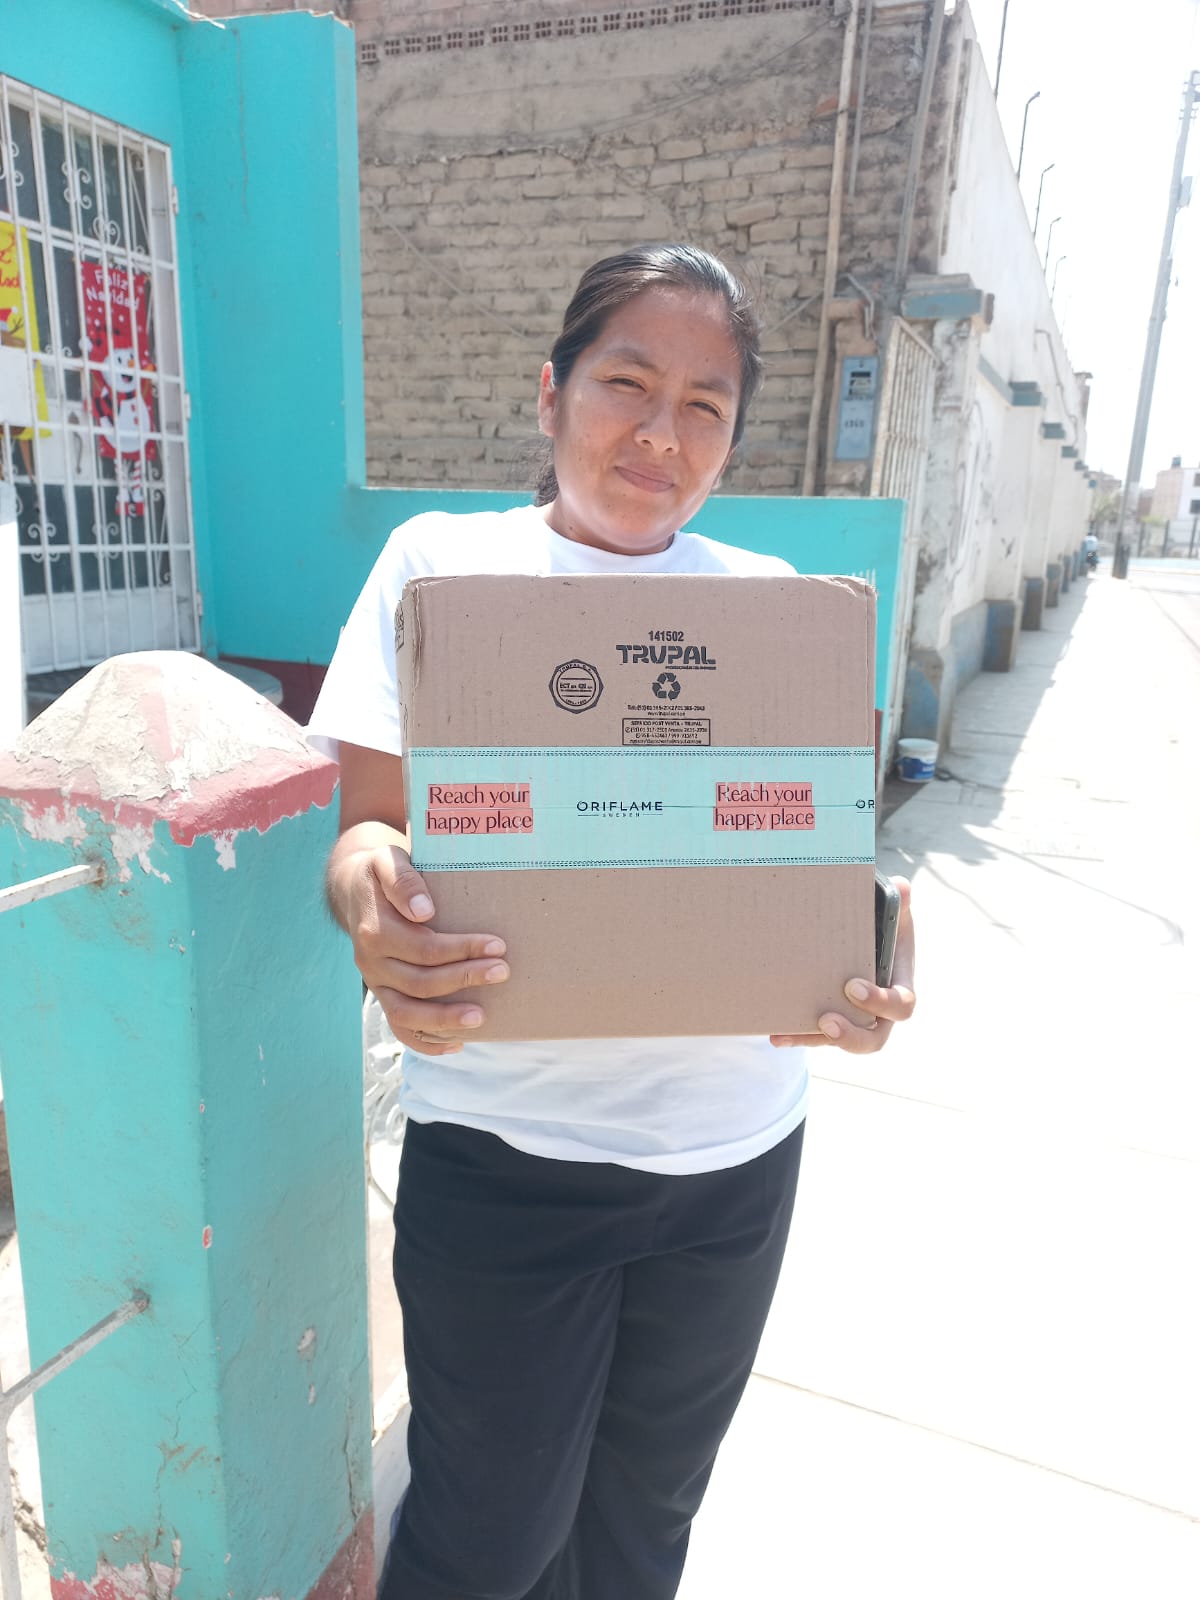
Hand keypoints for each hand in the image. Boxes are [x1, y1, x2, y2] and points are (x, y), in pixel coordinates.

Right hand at [341, 842, 508, 1056]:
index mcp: (374, 931)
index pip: (423, 948)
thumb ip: (403, 881)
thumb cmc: (381, 871)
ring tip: (481, 1017)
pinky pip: (399, 1027)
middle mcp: (371, 962)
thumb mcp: (387, 861)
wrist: (355, 888)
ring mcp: (375, 983)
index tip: (497, 945)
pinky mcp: (382, 994)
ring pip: (406, 1013)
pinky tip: (457, 1043)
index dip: (461, 950)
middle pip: (420, 982)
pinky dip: (425, 1041)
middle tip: (502, 971)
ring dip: (445, 1019)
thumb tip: (424, 910)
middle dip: (464, 979)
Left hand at [770, 875, 914, 1053]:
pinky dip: (797, 1035)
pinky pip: (815, 1035)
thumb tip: (902, 888)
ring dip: (813, 1039)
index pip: (900, 1006)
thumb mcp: (891, 911)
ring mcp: (854, 1018)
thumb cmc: (880, 923)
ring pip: (839, 1041)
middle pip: (874, 1038)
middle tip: (826, 1021)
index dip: (880, 1002)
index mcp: (899, 986)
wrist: (862, 930)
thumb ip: (898, 902)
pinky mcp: (831, 1019)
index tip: (852, 986)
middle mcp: (879, 1011)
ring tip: (785, 1034)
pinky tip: (775, 1035)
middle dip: (851, 1036)